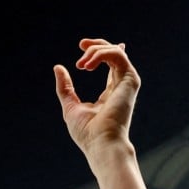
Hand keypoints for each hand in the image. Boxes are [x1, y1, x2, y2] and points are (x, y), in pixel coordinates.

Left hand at [54, 39, 139, 165]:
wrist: (101, 144)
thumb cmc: (87, 133)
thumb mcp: (70, 106)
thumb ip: (65, 87)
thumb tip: (58, 67)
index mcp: (110, 93)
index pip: (111, 64)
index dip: (100, 51)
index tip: (83, 45)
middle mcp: (121, 86)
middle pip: (114, 54)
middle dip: (97, 45)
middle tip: (81, 45)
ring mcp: (127, 83)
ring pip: (115, 52)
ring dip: (96, 52)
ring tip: (81, 65)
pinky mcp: (130, 81)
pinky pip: (118, 56)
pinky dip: (102, 54)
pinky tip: (88, 66)